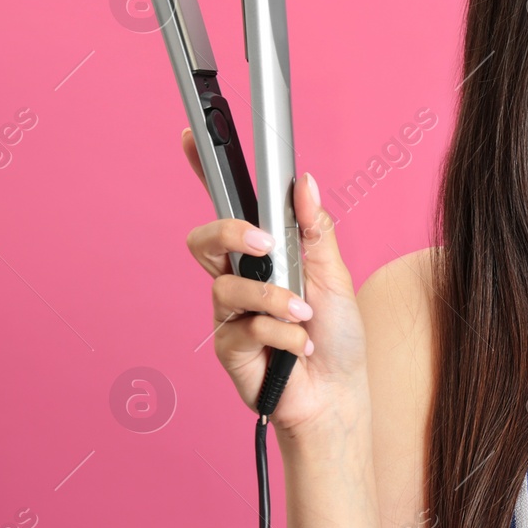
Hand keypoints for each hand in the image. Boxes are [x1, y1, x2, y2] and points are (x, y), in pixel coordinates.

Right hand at [180, 128, 368, 436]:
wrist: (338, 392)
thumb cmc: (336, 334)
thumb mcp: (335, 275)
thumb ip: (315, 230)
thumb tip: (305, 181)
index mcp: (266, 253)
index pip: (230, 206)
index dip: (205, 170)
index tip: (190, 136)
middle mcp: (241, 277)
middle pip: (205, 238)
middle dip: (229, 233)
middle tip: (264, 243)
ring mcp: (229, 312)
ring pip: (226, 285)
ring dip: (274, 298)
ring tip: (305, 313)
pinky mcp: (227, 345)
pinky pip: (245, 326)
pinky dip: (281, 333)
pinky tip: (299, 346)